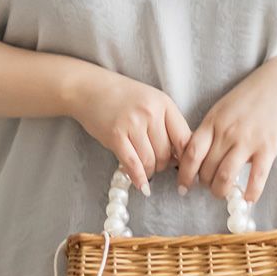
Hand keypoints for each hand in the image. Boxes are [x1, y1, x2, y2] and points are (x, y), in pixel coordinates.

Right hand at [69, 67, 192, 195]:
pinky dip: (139, 179)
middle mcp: (151, 113)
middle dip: (164, 166)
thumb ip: (167, 124)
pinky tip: (142, 186)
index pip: (184, 139)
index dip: (186, 159)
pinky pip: (132, 164)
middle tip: (157, 166)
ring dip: (150, 172)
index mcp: (164, 104)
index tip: (184, 168)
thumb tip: (179, 156)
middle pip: (166, 153)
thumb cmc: (123, 97)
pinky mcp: (116, 136)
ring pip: (150, 161)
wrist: (90, 88)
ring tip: (146, 170)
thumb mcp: (152, 102)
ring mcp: (133, 124)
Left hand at [176, 53, 276, 203]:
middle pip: (207, 169)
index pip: (191, 154)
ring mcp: (248, 141)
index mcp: (213, 122)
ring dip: (220, 191)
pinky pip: (257, 177)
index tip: (184, 186)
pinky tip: (248, 199)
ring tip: (222, 192)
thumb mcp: (222, 108)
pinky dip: (251, 193)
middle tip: (208, 186)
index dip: (184, 174)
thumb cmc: (251, 96)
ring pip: (225, 177)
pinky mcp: (268, 148)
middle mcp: (227, 133)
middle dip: (204, 184)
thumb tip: (198, 157)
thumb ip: (210, 131)